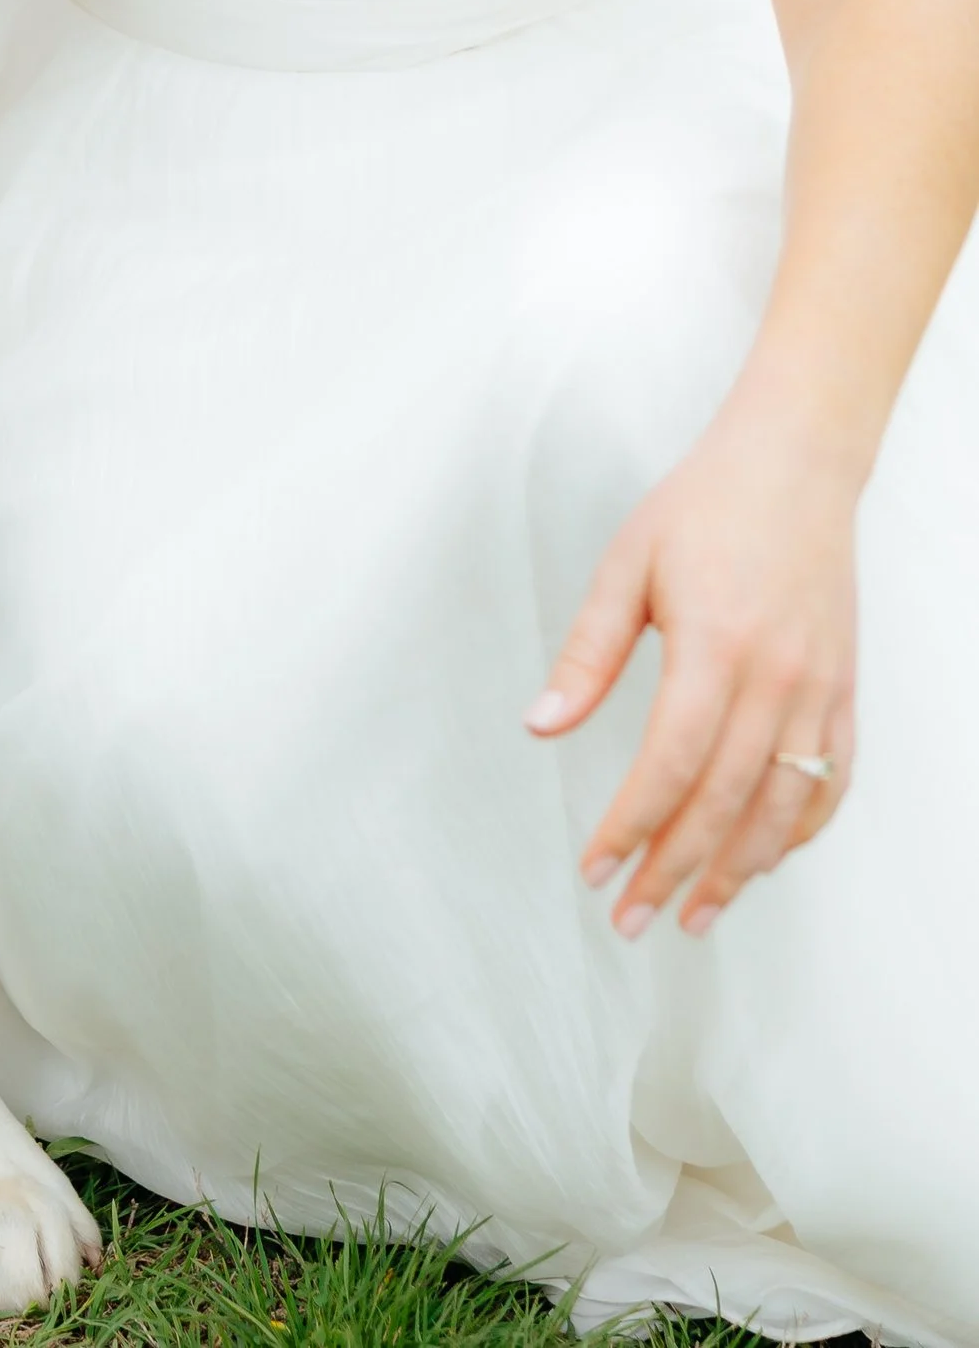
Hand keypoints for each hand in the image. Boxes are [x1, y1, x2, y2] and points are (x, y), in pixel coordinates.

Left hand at [526, 403, 859, 936]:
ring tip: (693, 915)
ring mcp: (819, 691)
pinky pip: (829, 783)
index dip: (631, 827)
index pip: (669, 766)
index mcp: (714, 647)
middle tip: (632, 920)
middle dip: (673, 871)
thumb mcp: (628, 566)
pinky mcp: (845, 692)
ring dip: (736, 872)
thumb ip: (587, 654)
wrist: (796, 465)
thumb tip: (540, 728)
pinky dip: (797, 833)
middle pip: (723, 803)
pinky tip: (760, 860)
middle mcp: (776, 680)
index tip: (595, 869)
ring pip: (782, 809)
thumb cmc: (704, 507)